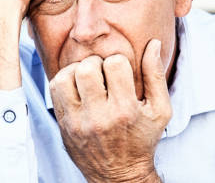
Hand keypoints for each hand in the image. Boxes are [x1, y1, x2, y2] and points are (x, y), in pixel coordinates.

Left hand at [49, 40, 171, 182]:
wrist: (119, 175)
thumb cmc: (142, 139)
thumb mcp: (160, 110)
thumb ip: (155, 75)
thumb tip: (153, 44)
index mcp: (125, 110)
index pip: (115, 64)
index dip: (119, 62)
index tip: (121, 73)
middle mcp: (99, 116)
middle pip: (87, 68)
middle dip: (96, 63)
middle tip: (102, 74)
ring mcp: (78, 122)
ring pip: (66, 77)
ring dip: (76, 71)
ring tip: (87, 79)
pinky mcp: (64, 125)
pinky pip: (54, 91)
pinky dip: (64, 82)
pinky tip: (76, 88)